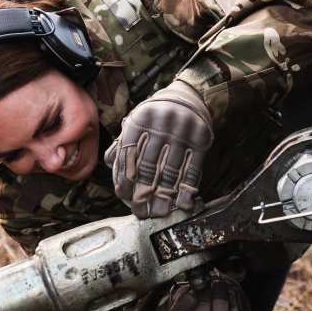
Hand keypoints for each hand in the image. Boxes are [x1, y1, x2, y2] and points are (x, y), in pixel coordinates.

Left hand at [104, 80, 212, 217]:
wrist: (189, 98)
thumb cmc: (156, 116)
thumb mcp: (136, 120)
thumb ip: (123, 141)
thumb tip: (111, 165)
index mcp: (141, 119)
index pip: (128, 155)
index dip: (125, 179)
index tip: (124, 197)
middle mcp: (161, 124)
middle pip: (149, 167)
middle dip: (143, 193)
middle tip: (141, 212)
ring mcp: (183, 132)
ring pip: (171, 171)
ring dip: (164, 197)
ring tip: (159, 212)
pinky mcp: (201, 140)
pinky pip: (192, 169)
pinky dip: (187, 189)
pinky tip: (182, 204)